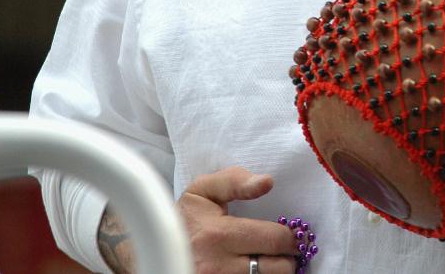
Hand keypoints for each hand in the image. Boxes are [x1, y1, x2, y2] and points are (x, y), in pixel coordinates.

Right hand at [179, 167, 298, 273]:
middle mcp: (217, 267)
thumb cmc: (184, 219)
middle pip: (279, 268)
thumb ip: (235, 180)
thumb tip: (267, 182)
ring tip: (265, 260)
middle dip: (286, 257)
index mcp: (218, 236)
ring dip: (273, 272)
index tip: (291, 234)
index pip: (275, 239)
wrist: (153, 251)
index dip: (290, 236)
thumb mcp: (203, 190)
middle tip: (282, 250)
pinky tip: (253, 270)